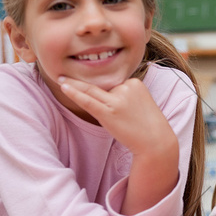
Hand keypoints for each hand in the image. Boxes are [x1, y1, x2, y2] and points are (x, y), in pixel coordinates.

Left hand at [59, 76, 178, 214]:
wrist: (156, 142)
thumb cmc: (148, 125)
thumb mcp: (141, 102)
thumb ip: (126, 94)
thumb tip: (110, 92)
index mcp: (135, 82)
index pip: (114, 83)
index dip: (109, 93)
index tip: (104, 97)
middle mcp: (126, 88)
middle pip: (103, 87)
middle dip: (86, 84)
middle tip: (65, 73)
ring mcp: (117, 100)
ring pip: (91, 90)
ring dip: (73, 83)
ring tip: (59, 78)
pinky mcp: (109, 113)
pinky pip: (88, 101)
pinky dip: (74, 93)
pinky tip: (63, 87)